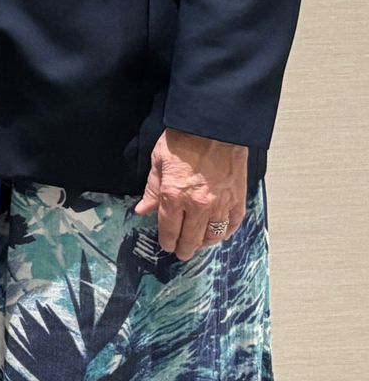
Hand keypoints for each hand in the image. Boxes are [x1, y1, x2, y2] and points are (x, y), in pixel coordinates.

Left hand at [136, 129, 248, 261]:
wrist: (214, 128)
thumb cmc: (185, 140)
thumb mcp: (158, 161)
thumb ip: (152, 190)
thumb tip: (143, 210)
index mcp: (174, 195)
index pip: (169, 229)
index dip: (167, 240)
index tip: (167, 245)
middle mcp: (198, 204)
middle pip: (191, 238)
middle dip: (184, 248)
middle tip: (182, 253)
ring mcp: (220, 204)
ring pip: (213, 235)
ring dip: (204, 243)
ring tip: (198, 244)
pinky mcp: (237, 200)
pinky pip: (232, 224)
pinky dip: (226, 232)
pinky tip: (220, 234)